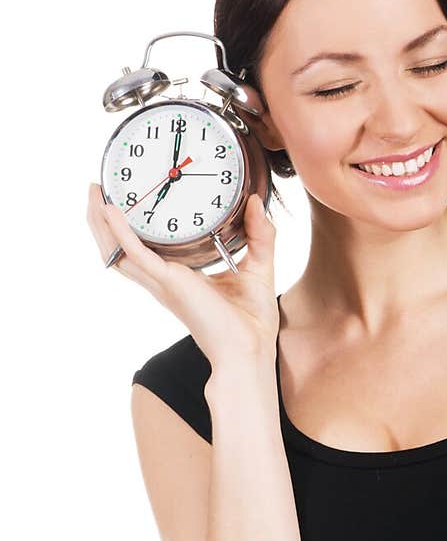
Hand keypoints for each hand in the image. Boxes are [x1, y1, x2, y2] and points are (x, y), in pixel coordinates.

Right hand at [86, 183, 279, 366]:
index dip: (129, 228)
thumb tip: (254, 203)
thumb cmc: (252, 322)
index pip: (144, 251)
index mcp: (178, 279)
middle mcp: (163, 281)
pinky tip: (112, 211)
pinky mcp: (170, 283)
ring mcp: (163, 282)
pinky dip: (122, 232)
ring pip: (118, 252)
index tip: (124, 200)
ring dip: (102, 223)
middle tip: (96, 190)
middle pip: (119, 250)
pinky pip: (137, 254)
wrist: (250, 350)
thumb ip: (259, 234)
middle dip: (102, 222)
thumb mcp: (258, 266)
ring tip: (94, 193)